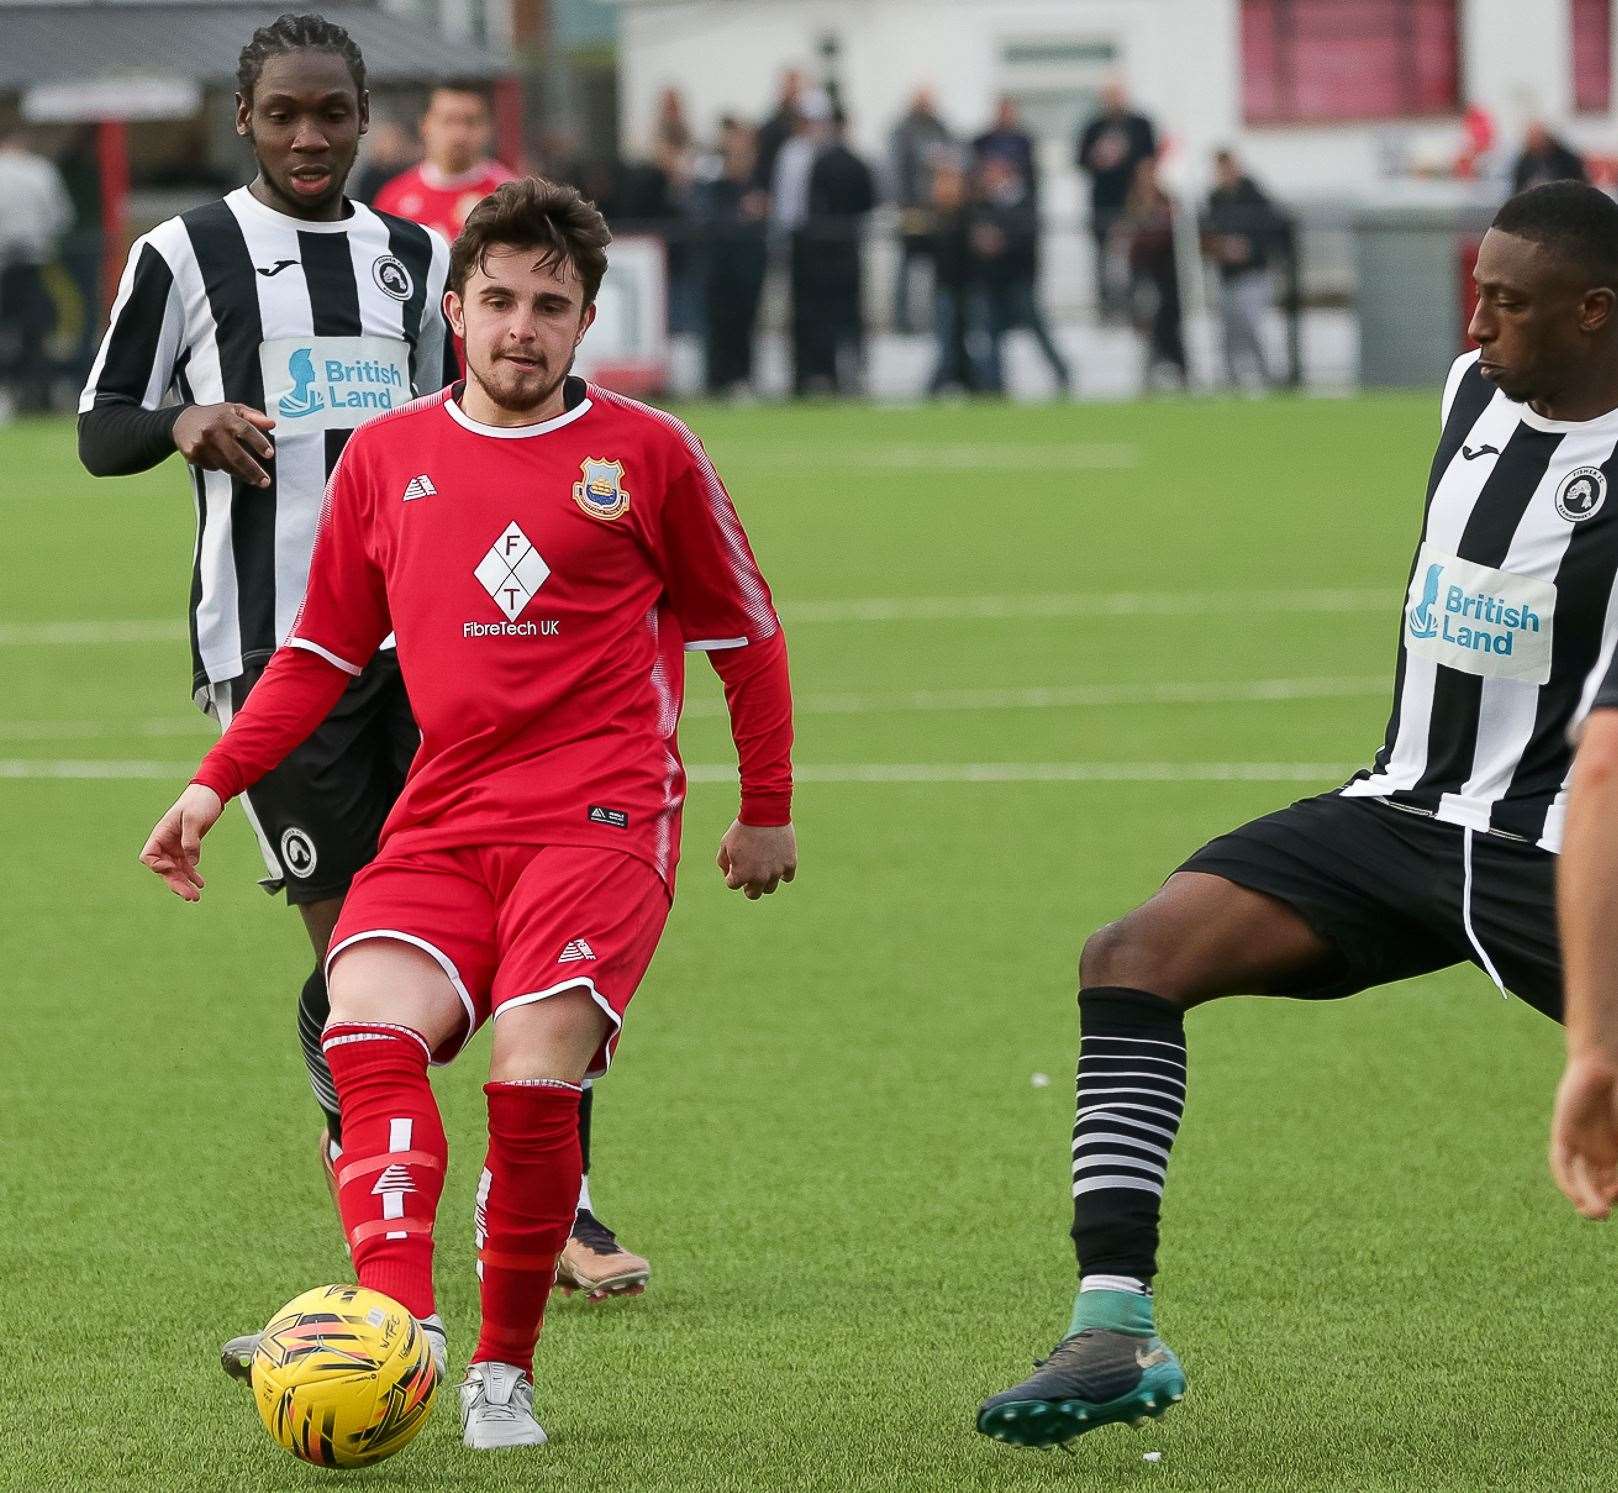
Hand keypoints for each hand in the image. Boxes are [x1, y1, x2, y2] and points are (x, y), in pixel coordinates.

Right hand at [139, 783, 223, 900]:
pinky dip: (192, 876)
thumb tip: (191, 862)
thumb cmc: (199, 802)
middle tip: (190, 897)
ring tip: (196, 897)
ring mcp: (176, 847)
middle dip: (175, 884)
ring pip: (176, 871)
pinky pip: (187, 866)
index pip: (148, 856)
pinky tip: (201, 884)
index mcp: (161, 834)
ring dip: (184, 884)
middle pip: (164, 869)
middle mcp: (165, 843)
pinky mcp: (187, 848)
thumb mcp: (194, 819)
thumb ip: (191, 840)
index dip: (157, 866)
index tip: (172, 868)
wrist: (211, 794)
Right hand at [173, 403, 275, 488]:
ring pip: (226, 465)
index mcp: (226, 418)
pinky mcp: (193, 454)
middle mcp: (213, 431)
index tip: (269, 454)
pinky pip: (214, 467)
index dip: (258, 442)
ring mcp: (201, 444)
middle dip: (253, 470)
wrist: (182, 421)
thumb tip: (272, 424)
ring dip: (242, 474)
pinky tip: (224, 462)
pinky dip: (222, 467)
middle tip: (265, 481)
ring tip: (253, 479)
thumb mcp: (234, 410)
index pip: (246, 430)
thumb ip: (254, 416)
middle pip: (236, 455)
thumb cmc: (214, 416)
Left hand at [716, 820, 795, 900]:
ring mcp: (776, 872)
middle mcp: (759, 878)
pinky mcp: (790, 864)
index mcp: (741, 875)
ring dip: (765, 881)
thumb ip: (723, 862)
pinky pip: (787, 877)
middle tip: (749, 871)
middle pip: (753, 894)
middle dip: (748, 884)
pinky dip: (782, 872)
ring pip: (770, 888)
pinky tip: (776, 862)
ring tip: (763, 866)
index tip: (734, 863)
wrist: (765, 812)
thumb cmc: (743, 827)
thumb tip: (729, 873)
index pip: (733, 885)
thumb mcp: (725, 844)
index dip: (732, 874)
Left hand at [1549, 1051, 1617, 1218]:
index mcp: (1617, 1154)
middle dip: (1598, 1202)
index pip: (1613, 1186)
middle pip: (1595, 1186)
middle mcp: (1598, 1152)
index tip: (1616, 1195)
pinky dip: (1567, 1180)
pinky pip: (1561, 1162)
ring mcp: (1581, 1144)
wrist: (1605, 1068)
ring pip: (1578, 1178)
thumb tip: (1614, 1193)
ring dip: (1584, 1197)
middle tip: (1600, 1215)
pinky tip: (1573, 1195)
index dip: (1615, 1194)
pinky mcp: (1563, 1135)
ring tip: (1593, 1213)